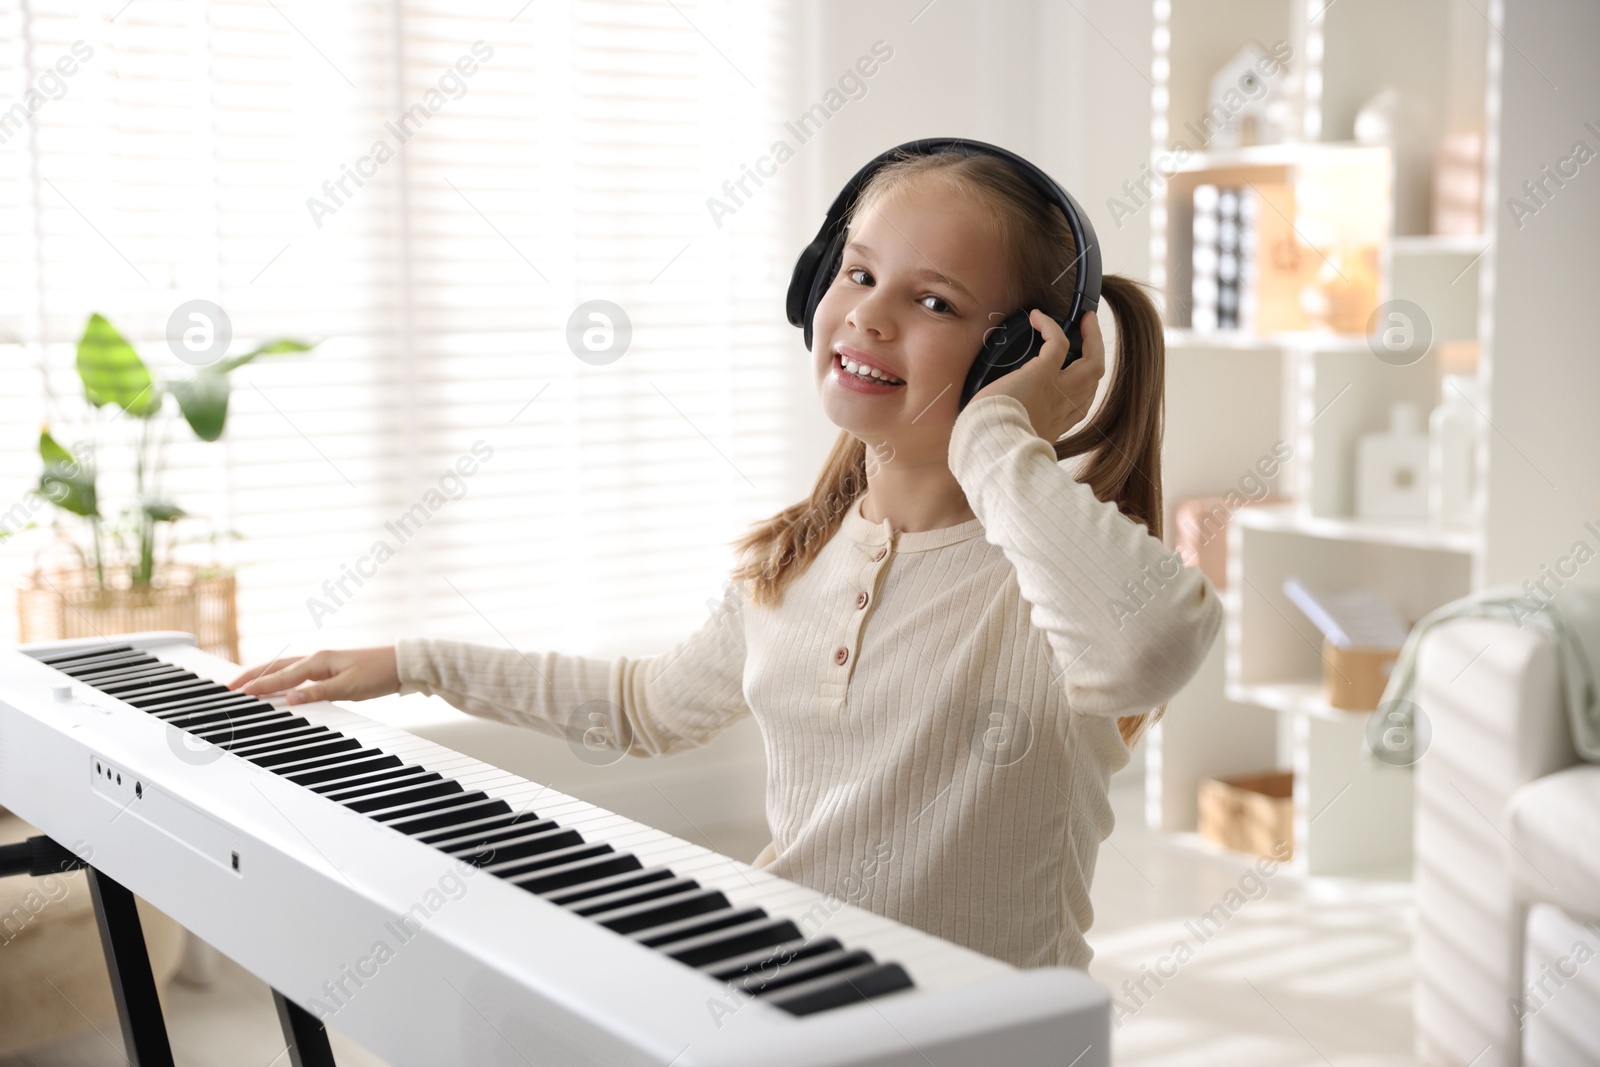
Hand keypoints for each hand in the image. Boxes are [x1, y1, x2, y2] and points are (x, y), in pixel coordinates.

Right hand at [228, 646, 398, 705]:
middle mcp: (317, 659)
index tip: (239, 692)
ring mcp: (322, 664)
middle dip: (253, 676)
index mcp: (319, 661)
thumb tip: (291, 699)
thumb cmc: (379, 673)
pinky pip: (297, 675)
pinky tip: (276, 687)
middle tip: (230, 686)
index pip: (283, 675)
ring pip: (285, 670)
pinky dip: (281, 680)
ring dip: (264, 677)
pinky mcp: (328, 671)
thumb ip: (319, 693)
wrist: (401, 664)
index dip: (260, 685)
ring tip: (244, 685)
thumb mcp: (350, 687)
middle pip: (277, 668)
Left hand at [970, 310, 1105, 442]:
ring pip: (1092, 361)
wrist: (994, 446)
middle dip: (1096, 353)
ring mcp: (1059, 390)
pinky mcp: (1044, 374)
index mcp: (1057, 425)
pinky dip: (1050, 326)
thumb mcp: (1013, 439)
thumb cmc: (995, 444)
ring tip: (1086, 319)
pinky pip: (1058, 342)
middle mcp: (1065, 408)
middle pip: (1095, 379)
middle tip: (1090, 333)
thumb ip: (1016, 430)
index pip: (1081, 404)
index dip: (1084, 385)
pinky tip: (1038, 317)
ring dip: (1092, 337)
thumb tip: (998, 423)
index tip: (1076, 371)